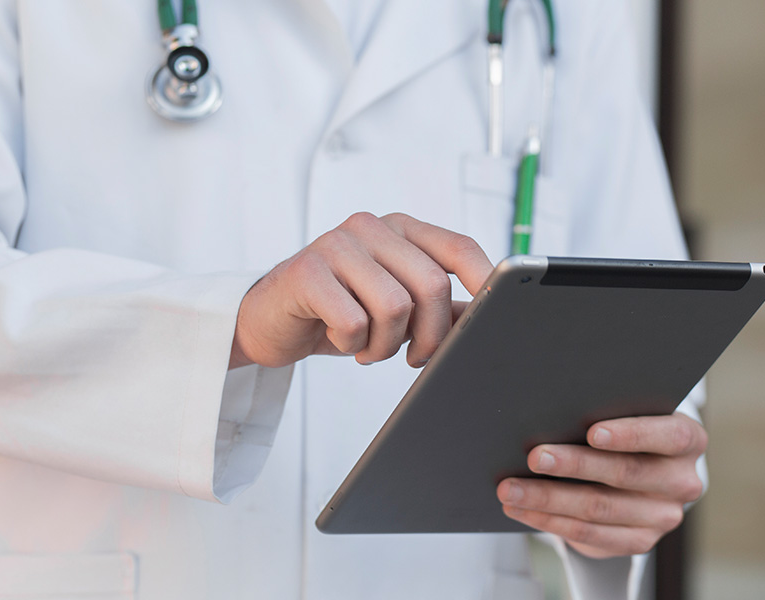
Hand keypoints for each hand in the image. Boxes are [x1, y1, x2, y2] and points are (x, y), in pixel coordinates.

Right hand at [230, 212, 492, 368]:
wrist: (269, 322)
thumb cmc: (336, 313)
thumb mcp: (395, 310)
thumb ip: (439, 309)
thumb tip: (488, 319)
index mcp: (400, 230)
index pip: (458, 248)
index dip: (485, 283)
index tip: (495, 318)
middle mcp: (371, 227)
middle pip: (432, 285)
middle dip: (430, 336)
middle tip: (413, 358)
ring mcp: (336, 244)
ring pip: (394, 307)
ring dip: (385, 345)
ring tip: (367, 347)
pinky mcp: (306, 270)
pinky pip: (353, 322)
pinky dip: (351, 345)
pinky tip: (337, 338)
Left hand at [496, 414, 706, 558]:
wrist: (638, 475)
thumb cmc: (623, 431)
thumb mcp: (626, 415)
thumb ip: (605, 412)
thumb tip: (552, 411)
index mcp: (688, 440)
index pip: (669, 435)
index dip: (631, 434)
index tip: (592, 431)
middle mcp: (682, 481)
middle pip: (625, 473)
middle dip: (573, 464)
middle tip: (534, 457)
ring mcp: (663, 516)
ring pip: (599, 508)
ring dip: (548, 498)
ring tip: (511, 488)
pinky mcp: (640, 541)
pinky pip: (589, 534)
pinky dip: (550, 520)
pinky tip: (522, 509)